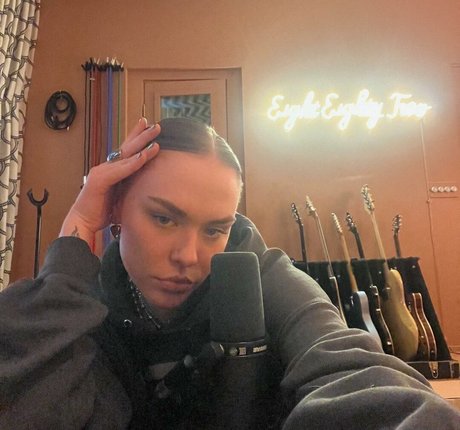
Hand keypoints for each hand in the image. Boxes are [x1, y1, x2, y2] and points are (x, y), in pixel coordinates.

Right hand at [60, 118, 160, 244]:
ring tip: (155, 137)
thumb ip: (131, 190)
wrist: (82, 223)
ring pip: (125, 155)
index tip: (148, 126)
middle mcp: (106, 168)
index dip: (137, 138)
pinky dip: (132, 163)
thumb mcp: (121, 198)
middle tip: (156, 126)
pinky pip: (120, 170)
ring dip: (141, 145)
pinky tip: (143, 156)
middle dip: (141, 135)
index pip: (126, 151)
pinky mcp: (100, 181)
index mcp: (112, 171)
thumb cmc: (101, 213)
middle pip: (127, 148)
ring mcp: (102, 172)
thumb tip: (148, 190)